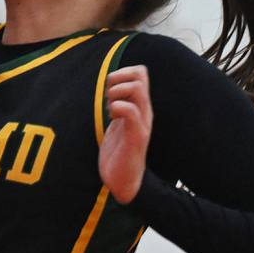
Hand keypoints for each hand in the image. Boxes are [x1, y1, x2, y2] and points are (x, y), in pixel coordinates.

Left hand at [99, 65, 152, 203]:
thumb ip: (118, 104)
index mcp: (140, 106)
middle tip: (109, 98)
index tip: (111, 89)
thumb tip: (109, 85)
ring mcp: (142, 123)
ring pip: (137, 89)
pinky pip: (130, 111)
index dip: (123, 72)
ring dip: (116, 92)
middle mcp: (144, 112)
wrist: (124, 181)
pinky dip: (116, 107)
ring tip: (110, 108)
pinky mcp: (136, 136)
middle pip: (140, 75)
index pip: (141, 72)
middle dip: (118, 78)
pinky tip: (111, 118)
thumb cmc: (117, 151)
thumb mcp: (117, 121)